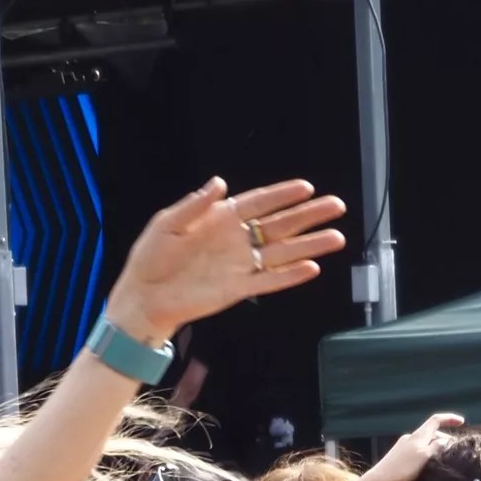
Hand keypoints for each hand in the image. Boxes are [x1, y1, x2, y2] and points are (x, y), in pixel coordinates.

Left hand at [105, 178, 344, 341]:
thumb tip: (219, 182)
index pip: (258, 203)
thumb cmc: (151, 258)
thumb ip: (195, 204)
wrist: (143, 297)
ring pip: (282, 252)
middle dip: (308, 215)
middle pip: (279, 224)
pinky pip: (270, 280)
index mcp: (220, 219)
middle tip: (336, 206)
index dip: (282, 195)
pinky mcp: (239, 288)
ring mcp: (240, 264)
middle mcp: (236, 240)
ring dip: (309, 245)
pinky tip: (312, 268)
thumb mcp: (167, 223)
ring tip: (336, 237)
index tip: (307, 187)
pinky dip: (290, 276)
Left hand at [362, 412, 464, 480]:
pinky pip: (419, 450)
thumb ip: (435, 446)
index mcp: (418, 435)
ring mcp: (404, 446)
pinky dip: (428, 454)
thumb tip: (445, 439)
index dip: (449, 419)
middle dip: (444, 438)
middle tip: (455, 449)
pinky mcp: (400, 456)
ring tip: (444, 458)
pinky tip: (429, 465)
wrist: (380, 480)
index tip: (462, 422)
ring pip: (425, 443)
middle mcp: (411, 438)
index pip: (435, 420)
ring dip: (436, 447)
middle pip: (432, 433)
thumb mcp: (424, 456)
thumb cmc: (403, 468)